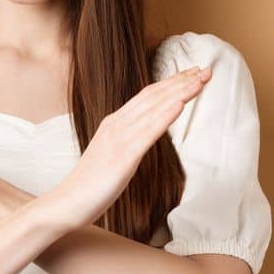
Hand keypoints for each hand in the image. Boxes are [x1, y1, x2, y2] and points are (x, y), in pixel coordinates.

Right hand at [50, 64, 212, 225]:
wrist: (67, 203)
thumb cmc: (92, 182)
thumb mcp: (114, 152)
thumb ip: (130, 139)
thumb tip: (148, 132)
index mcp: (115, 122)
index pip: (148, 95)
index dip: (171, 82)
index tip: (193, 73)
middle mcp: (117, 124)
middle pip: (154, 96)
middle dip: (181, 81)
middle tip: (206, 69)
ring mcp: (119, 139)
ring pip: (154, 109)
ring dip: (179, 92)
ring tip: (200, 80)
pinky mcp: (123, 157)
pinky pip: (147, 133)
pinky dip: (165, 116)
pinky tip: (180, 104)